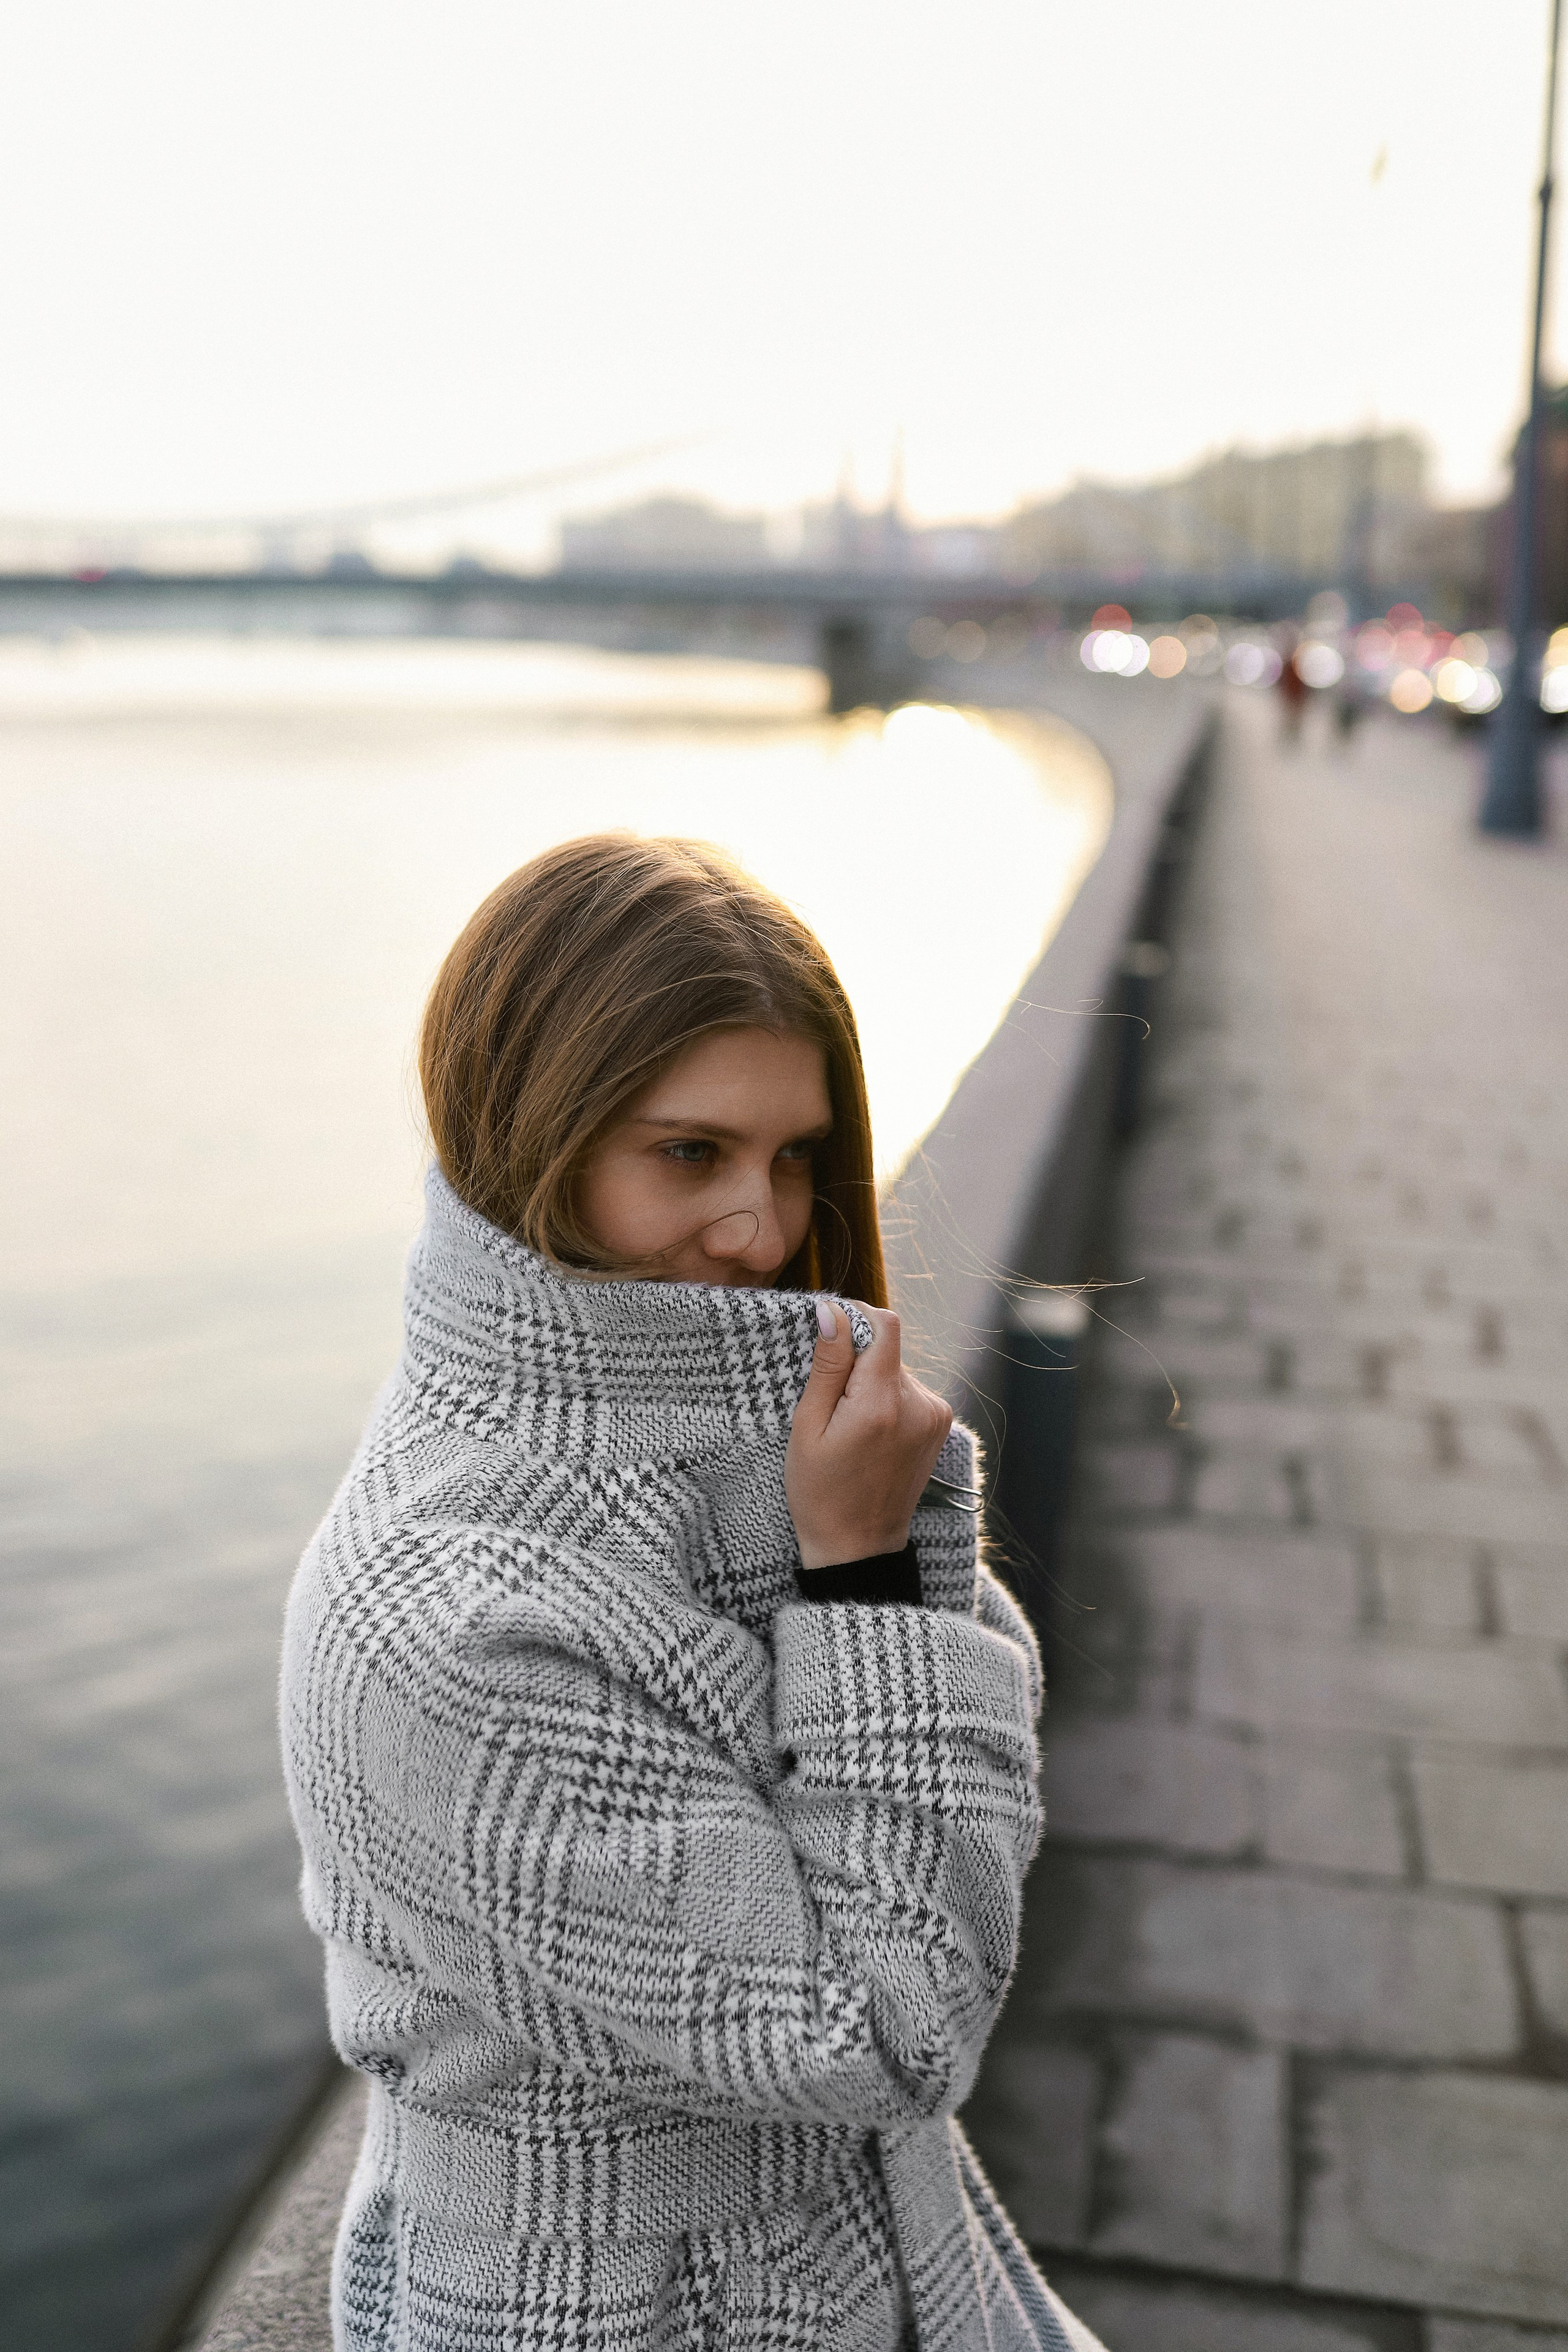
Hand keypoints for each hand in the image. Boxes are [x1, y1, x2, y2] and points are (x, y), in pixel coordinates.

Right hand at [784, 1302, 954, 1571]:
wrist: (858, 1547)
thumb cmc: (821, 1493)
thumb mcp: (808, 1427)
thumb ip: (828, 1366)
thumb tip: (833, 1311)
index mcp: (883, 1403)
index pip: (885, 1324)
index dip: (856, 1316)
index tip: (830, 1331)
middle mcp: (920, 1404)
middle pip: (888, 1348)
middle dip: (856, 1361)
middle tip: (830, 1403)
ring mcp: (935, 1416)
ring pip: (896, 1369)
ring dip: (871, 1382)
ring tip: (848, 1425)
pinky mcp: (940, 1425)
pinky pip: (908, 1390)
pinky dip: (886, 1398)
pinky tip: (868, 1432)